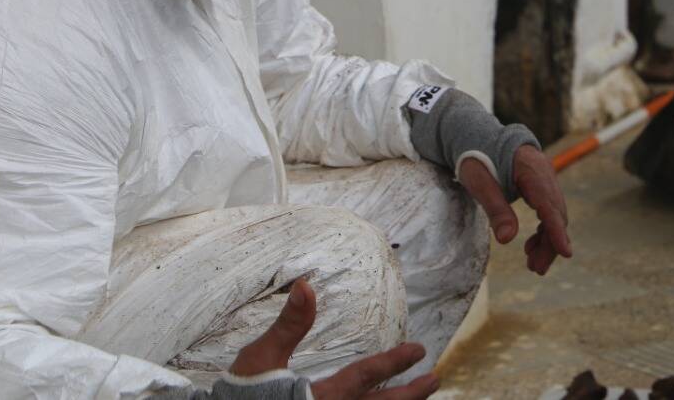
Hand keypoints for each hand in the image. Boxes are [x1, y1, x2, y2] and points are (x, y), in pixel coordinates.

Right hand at [230, 278, 438, 398]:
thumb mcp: (261, 357)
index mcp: (321, 398)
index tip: (418, 349)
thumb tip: (306, 284)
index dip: (394, 361)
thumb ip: (288, 324)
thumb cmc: (239, 396)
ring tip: (417, 396)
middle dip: (410, 395)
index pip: (366, 375)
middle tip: (434, 378)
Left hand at [458, 145, 572, 274]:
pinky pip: (548, 210)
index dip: (557, 232)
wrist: (479, 135)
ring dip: (547, 240)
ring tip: (533, 264)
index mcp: (532, 171)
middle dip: (550, 244)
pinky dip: (543, 229)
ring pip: (554, 214)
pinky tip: (531, 245)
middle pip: (556, 214)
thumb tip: (507, 240)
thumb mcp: (479, 182)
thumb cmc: (476, 156)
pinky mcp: (540, 185)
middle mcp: (545, 175)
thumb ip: (495, 208)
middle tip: (535, 269)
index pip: (549, 206)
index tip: (566, 253)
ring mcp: (545, 179)